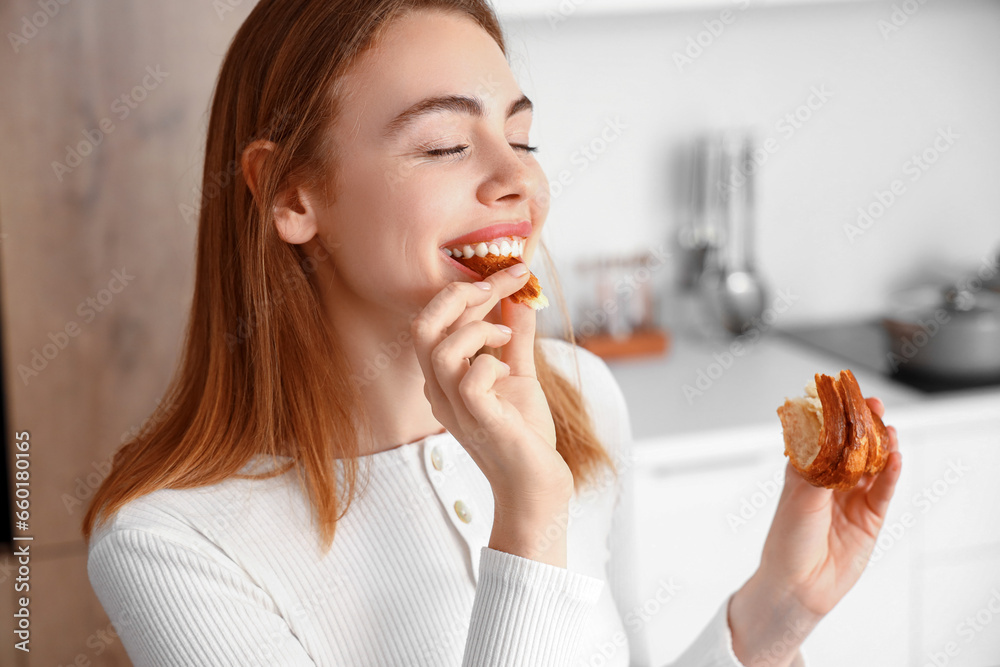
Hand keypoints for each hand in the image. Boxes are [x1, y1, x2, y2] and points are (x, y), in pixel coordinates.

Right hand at [411, 264, 573, 564]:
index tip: (510, 272)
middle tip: (494, 287)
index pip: (436, 320)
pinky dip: (492, 361)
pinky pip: (470, 378)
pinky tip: (508, 372)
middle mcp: (439, 391)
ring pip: (440, 349)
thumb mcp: (520, 376)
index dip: (468, 289)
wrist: (536, 484)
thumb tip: (520, 301)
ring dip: (479, 330)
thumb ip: (517, 339)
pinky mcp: (477, 420)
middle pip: (421, 327)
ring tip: (506, 338)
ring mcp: (454, 407)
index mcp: (444, 378)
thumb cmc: (525, 435)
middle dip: (458, 295)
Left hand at [729, 396, 902, 665]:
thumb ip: (819, 471)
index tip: (845, 397)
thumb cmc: (786, 540)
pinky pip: (883, 492)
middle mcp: (830, 483)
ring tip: (889, 429)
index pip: (824, 437)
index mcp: (805, 472)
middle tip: (874, 406)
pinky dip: (890, 475)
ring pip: (871, 466)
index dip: (836, 418)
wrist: (797, 585)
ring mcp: (851, 500)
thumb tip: (830, 441)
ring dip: (881, 447)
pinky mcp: (870, 519)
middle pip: (852, 448)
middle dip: (864, 426)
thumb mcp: (798, 498)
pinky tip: (896, 459)